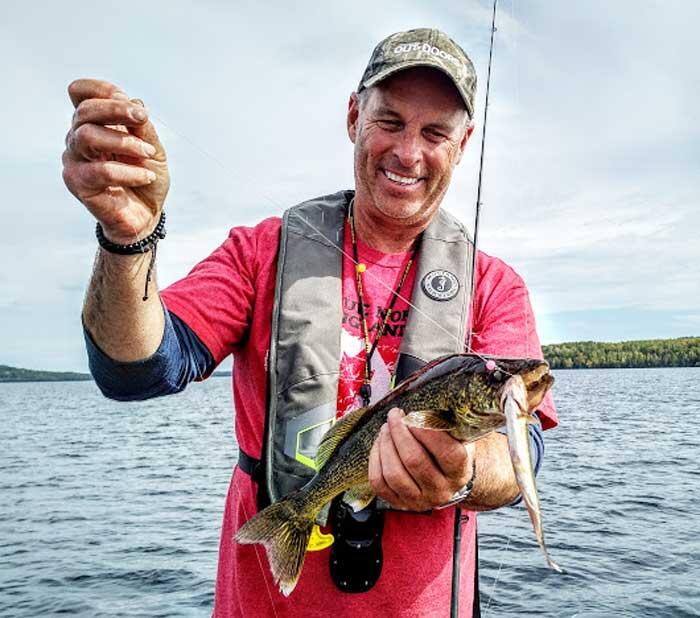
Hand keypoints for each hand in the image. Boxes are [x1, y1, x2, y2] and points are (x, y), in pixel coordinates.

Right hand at [62, 78, 169, 243]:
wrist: (146, 215)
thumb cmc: (146, 179)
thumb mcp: (153, 150)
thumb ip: (143, 129)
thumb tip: (136, 103)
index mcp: (95, 124)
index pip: (81, 93)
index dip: (102, 90)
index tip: (133, 106)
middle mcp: (79, 138)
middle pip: (84, 110)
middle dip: (116, 109)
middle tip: (142, 118)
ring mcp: (75, 160)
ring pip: (88, 136)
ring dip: (125, 142)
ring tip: (148, 154)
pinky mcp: (77, 183)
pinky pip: (101, 170)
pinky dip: (129, 172)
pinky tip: (145, 177)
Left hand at [368, 408, 473, 510]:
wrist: (447, 480)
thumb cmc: (450, 451)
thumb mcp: (458, 438)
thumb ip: (447, 424)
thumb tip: (425, 405)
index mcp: (459, 472)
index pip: (447, 453)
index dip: (427, 432)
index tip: (414, 415)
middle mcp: (441, 490)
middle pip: (414, 461)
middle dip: (399, 432)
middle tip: (395, 415)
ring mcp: (419, 500)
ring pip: (393, 473)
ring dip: (385, 444)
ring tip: (386, 428)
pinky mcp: (399, 503)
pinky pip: (379, 482)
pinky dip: (375, 459)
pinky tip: (380, 444)